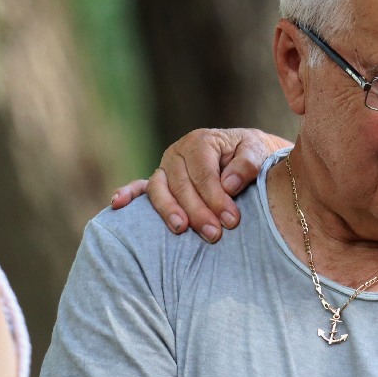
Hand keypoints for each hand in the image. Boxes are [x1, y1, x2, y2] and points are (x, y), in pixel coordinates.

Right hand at [110, 127, 281, 240]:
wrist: (248, 156)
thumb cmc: (252, 155)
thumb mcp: (258, 152)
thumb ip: (248, 164)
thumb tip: (228, 185)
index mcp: (200, 142)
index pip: (204, 173)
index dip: (216, 198)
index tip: (231, 220)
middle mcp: (177, 153)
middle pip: (181, 184)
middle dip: (197, 211)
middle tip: (214, 234)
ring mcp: (165, 168)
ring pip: (159, 189)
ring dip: (168, 211)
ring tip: (181, 229)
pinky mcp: (160, 182)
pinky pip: (140, 187)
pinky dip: (128, 194)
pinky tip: (118, 204)